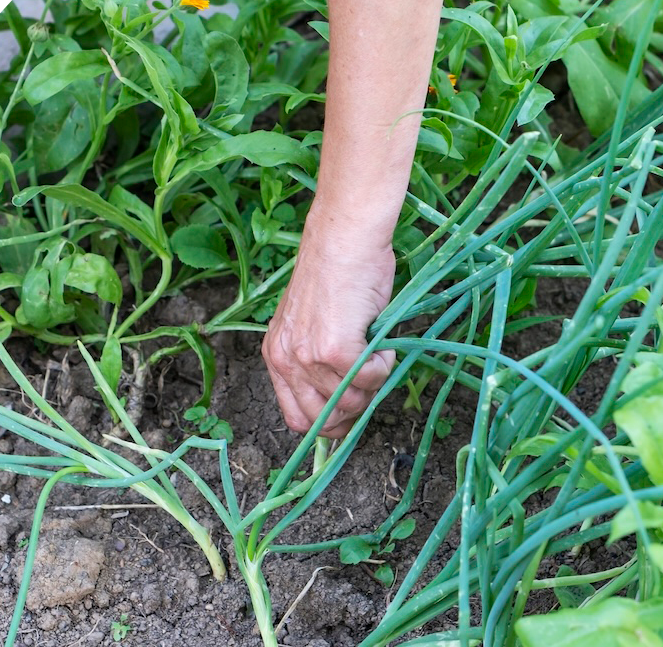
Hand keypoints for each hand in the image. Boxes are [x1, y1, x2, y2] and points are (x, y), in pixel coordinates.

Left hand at [262, 214, 396, 437]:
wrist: (344, 238)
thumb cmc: (336, 271)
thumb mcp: (312, 323)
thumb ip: (318, 361)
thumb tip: (347, 400)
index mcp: (277, 355)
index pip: (297, 417)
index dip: (328, 423)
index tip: (351, 413)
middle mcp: (286, 360)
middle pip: (324, 418)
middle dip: (355, 406)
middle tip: (370, 374)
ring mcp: (309, 357)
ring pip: (354, 400)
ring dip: (373, 378)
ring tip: (373, 343)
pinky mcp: (336, 350)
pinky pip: (372, 378)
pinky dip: (385, 362)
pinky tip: (378, 334)